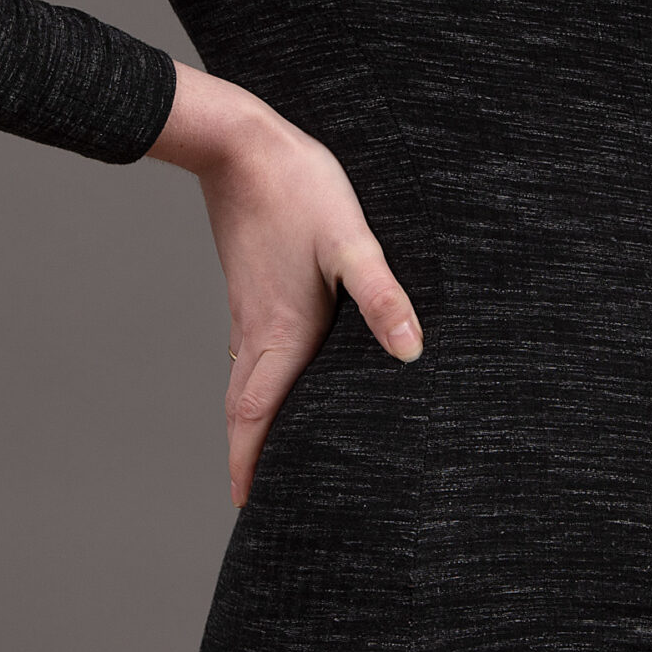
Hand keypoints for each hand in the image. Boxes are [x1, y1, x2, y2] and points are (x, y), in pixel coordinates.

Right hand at [147, 63, 422, 505]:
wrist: (239, 143)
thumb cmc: (298, 188)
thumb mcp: (351, 240)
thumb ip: (382, 297)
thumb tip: (412, 354)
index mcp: (281, 332)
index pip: (256, 417)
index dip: (250, 466)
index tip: (249, 508)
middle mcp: (258, 330)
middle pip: (244, 412)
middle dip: (250, 458)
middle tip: (259, 500)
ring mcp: (249, 311)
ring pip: (244, 384)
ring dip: (252, 424)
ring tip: (266, 454)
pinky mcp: (251, 290)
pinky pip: (249, 356)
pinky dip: (257, 387)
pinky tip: (279, 381)